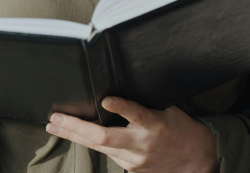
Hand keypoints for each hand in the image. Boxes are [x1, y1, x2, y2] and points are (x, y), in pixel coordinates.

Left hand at [45, 97, 219, 172]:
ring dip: (74, 136)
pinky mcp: (131, 169)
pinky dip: (89, 143)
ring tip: (54, 125)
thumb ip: (144, 102)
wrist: (195, 161)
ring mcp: (135, 160)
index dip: (121, 107)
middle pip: (106, 138)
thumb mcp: (167, 109)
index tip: (106, 100)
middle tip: (56, 118)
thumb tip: (117, 86)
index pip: (137, 114)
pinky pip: (106, 153)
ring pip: (100, 147)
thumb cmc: (180, 127)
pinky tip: (72, 135)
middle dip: (77, 128)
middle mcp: (142, 144)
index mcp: (155, 124)